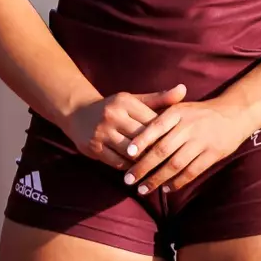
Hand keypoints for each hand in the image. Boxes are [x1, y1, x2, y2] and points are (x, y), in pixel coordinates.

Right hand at [58, 85, 186, 167]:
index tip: (179, 145)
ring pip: (130, 153)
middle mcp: (112, 115)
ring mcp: (102, 132)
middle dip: (157, 151)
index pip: (153, 122)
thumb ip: (160, 98)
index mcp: (125, 102)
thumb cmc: (114, 108)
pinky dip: (129, 168)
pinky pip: (117, 162)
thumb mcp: (134, 101)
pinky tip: (137, 170)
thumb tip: (184, 90)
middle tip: (172, 162)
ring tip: (157, 169)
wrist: (77, 113)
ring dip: (144, 163)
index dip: (167, 135)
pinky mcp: (93, 147)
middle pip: (143, 138)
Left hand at [121, 97, 255, 194]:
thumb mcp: (179, 107)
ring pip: (175, 164)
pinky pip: (192, 171)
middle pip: (162, 150)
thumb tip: (134, 135)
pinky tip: (166, 189)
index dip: (141, 140)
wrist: (233, 114)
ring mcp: (201, 141)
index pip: (155, 126)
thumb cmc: (198, 113)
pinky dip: (178, 182)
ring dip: (157, 179)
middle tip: (128, 180)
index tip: (127, 154)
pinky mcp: (213, 154)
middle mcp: (188, 127)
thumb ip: (159, 118)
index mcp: (177, 112)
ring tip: (143, 189)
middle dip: (143, 166)